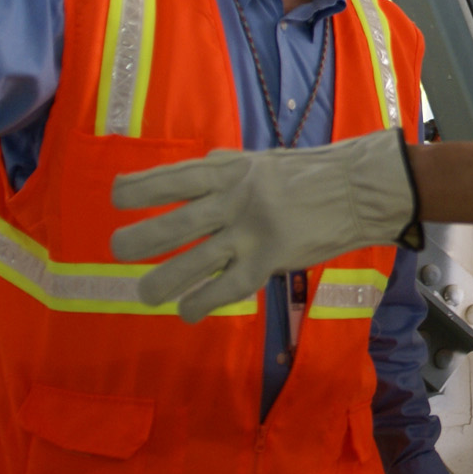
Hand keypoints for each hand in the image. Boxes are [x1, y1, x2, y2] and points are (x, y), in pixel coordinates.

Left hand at [110, 130, 415, 322]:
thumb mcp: (257, 161)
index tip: (115, 198)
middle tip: (118, 250)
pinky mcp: (269, 260)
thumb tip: (188, 175)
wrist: (357, 189)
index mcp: (227, 171)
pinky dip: (201, 303)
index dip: (137, 190)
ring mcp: (250, 232)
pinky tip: (188, 312)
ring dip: (161, 282)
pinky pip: (226, 288)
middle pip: (171, 223)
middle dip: (138, 241)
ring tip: (145, 294)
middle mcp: (232, 200)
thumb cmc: (306, 174)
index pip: (170, 178)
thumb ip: (221, 170)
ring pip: (193, 262)